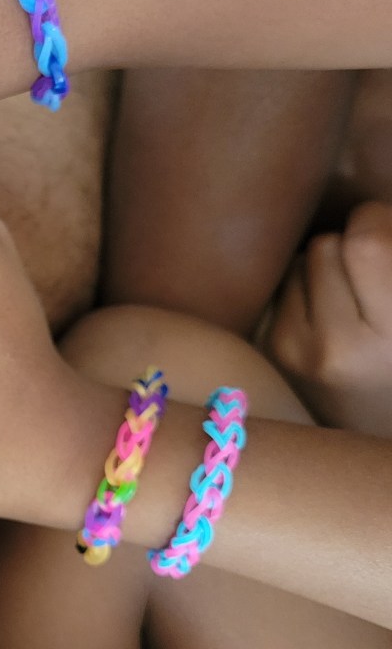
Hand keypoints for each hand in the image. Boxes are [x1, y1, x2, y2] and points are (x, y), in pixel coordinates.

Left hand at [267, 201, 391, 435]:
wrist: (380, 436)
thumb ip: (388, 257)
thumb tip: (368, 212)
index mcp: (390, 335)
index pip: (365, 240)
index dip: (378, 222)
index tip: (386, 231)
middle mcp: (337, 349)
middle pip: (326, 245)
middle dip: (350, 248)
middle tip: (372, 275)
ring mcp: (294, 354)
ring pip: (298, 264)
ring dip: (323, 270)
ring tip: (351, 302)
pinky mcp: (269, 356)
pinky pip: (280, 289)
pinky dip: (302, 293)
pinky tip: (326, 319)